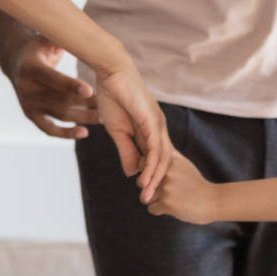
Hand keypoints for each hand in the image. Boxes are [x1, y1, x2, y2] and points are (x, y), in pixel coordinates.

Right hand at [6, 35, 100, 139]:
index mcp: (31, 68)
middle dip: (84, 104)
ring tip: (102, 119)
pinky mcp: (30, 115)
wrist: (14, 61)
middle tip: (106, 107)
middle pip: (60, 100)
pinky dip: (65, 133)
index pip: (52, 78)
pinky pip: (49, 129)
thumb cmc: (38, 48)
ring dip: (82, 118)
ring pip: (59, 115)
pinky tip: (84, 133)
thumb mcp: (44, 39)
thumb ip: (58, 36)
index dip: (70, 85)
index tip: (90, 90)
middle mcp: (27, 88)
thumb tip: (75, 28)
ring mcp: (28, 103)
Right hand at [91, 60, 173, 199]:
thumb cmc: (113, 97)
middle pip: (164, 161)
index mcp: (151, 131)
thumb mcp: (118, 131)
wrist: (112, 74)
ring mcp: (158, 125)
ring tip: (147, 195)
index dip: (151, 176)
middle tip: (148, 201)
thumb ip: (126, 150)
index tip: (143, 193)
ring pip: (162, 158)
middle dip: (156, 182)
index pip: (155, 158)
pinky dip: (152, 165)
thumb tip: (132, 172)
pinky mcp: (152, 121)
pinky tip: (145, 178)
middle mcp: (158, 129)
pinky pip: (156, 148)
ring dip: (155, 178)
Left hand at [146, 151, 221, 223]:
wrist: (213, 201)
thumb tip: (159, 139)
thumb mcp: (184, 163)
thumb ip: (169, 153)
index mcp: (169, 161)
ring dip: (155, 201)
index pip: (142, 163)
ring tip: (172, 199)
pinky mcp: (167, 204)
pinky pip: (151, 209)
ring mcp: (166, 188)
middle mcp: (166, 173)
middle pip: (140, 182)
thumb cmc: (196, 183)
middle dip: (148, 188)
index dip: (146, 171)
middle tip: (166, 190)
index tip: (157, 176)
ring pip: (144, 197)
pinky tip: (174, 207)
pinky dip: (160, 210)